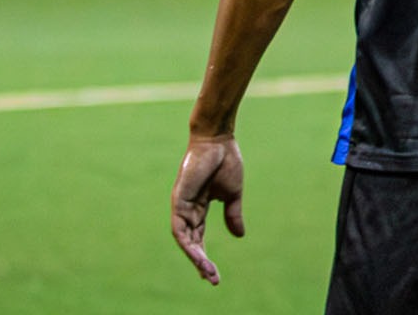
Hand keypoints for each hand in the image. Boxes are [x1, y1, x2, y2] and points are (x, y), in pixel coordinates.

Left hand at [171, 135, 244, 284]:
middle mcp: (187, 208)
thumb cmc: (226, 161)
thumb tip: (239, 236)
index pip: (199, 237)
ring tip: (208, 272)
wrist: (218, 140)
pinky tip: (197, 256)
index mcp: (198, 206)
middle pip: (191, 242)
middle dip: (201, 262)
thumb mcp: (232, 194)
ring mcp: (181, 204)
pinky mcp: (178, 200)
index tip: (214, 274)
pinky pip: (180, 228)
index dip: (205, 255)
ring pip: (185, 239)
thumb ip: (232, 214)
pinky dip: (188, 244)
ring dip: (196, 257)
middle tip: (212, 279)